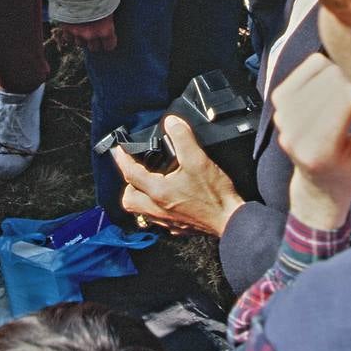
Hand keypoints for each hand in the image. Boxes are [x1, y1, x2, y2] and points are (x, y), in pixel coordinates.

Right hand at [60, 15, 116, 51]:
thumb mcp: (110, 3)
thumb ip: (109, 15)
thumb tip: (109, 17)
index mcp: (105, 29)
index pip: (109, 46)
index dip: (109, 43)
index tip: (108, 40)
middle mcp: (91, 34)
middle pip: (94, 48)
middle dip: (95, 42)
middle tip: (95, 35)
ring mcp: (77, 32)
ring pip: (79, 43)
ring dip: (82, 38)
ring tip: (83, 29)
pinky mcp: (65, 28)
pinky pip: (67, 38)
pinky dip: (70, 34)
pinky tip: (73, 28)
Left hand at [113, 116, 245, 234]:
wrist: (231, 220)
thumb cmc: (215, 195)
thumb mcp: (198, 159)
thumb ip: (183, 138)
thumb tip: (171, 123)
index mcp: (158, 192)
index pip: (130, 174)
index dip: (122, 159)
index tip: (118, 150)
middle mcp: (158, 209)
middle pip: (129, 200)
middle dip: (128, 185)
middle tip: (135, 172)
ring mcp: (167, 220)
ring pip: (142, 211)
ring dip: (141, 198)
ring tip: (149, 185)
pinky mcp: (178, 227)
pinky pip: (159, 219)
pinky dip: (157, 208)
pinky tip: (168, 199)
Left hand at [273, 53, 350, 229]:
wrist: (318, 182)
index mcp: (318, 151)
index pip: (347, 98)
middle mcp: (293, 131)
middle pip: (334, 80)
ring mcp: (282, 112)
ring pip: (323, 68)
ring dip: (343, 76)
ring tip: (350, 96)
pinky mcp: (280, 98)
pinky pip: (312, 65)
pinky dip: (328, 69)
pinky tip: (335, 88)